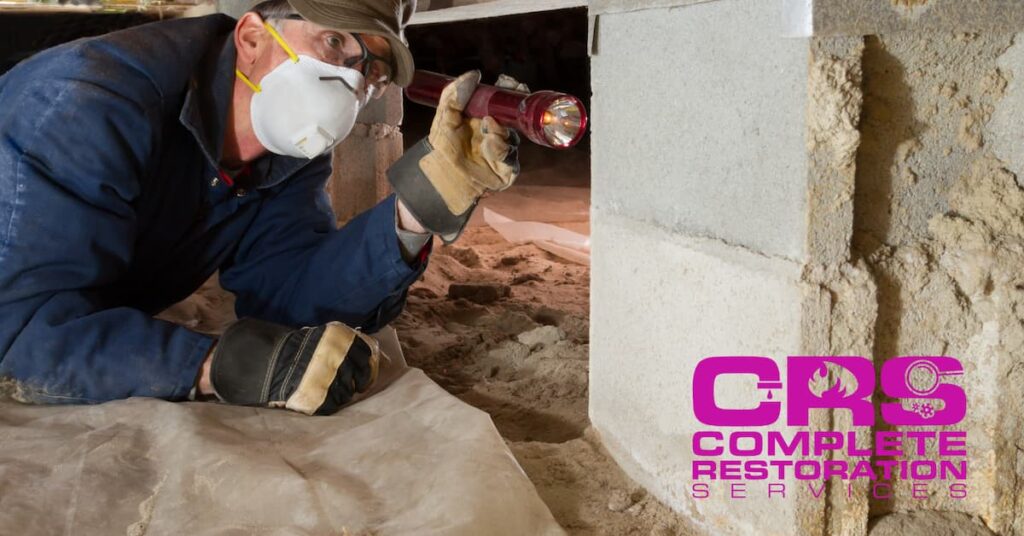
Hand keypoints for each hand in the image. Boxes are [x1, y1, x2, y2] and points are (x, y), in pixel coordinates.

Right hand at [206, 318, 378, 414]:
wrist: (270, 364)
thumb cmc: (294, 350)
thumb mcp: (320, 338)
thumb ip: (339, 345)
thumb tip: (361, 355)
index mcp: (341, 341)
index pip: (366, 355)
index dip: (368, 366)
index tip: (365, 372)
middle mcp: (341, 359)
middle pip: (361, 375)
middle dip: (359, 381)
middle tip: (356, 386)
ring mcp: (333, 380)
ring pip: (349, 392)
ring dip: (345, 393)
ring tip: (335, 392)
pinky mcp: (322, 399)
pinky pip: (335, 406)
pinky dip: (333, 404)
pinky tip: (326, 400)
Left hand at [420, 70, 519, 214]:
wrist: (441, 173)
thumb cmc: (442, 146)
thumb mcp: (445, 115)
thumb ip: (455, 93)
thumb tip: (474, 74)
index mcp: (485, 118)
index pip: (503, 102)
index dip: (508, 91)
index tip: (508, 81)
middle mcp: (497, 133)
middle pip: (515, 118)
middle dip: (515, 108)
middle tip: (510, 101)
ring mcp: (503, 151)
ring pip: (512, 136)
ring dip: (501, 130)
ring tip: (487, 127)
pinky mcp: (506, 169)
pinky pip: (510, 156)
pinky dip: (500, 148)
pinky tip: (488, 145)